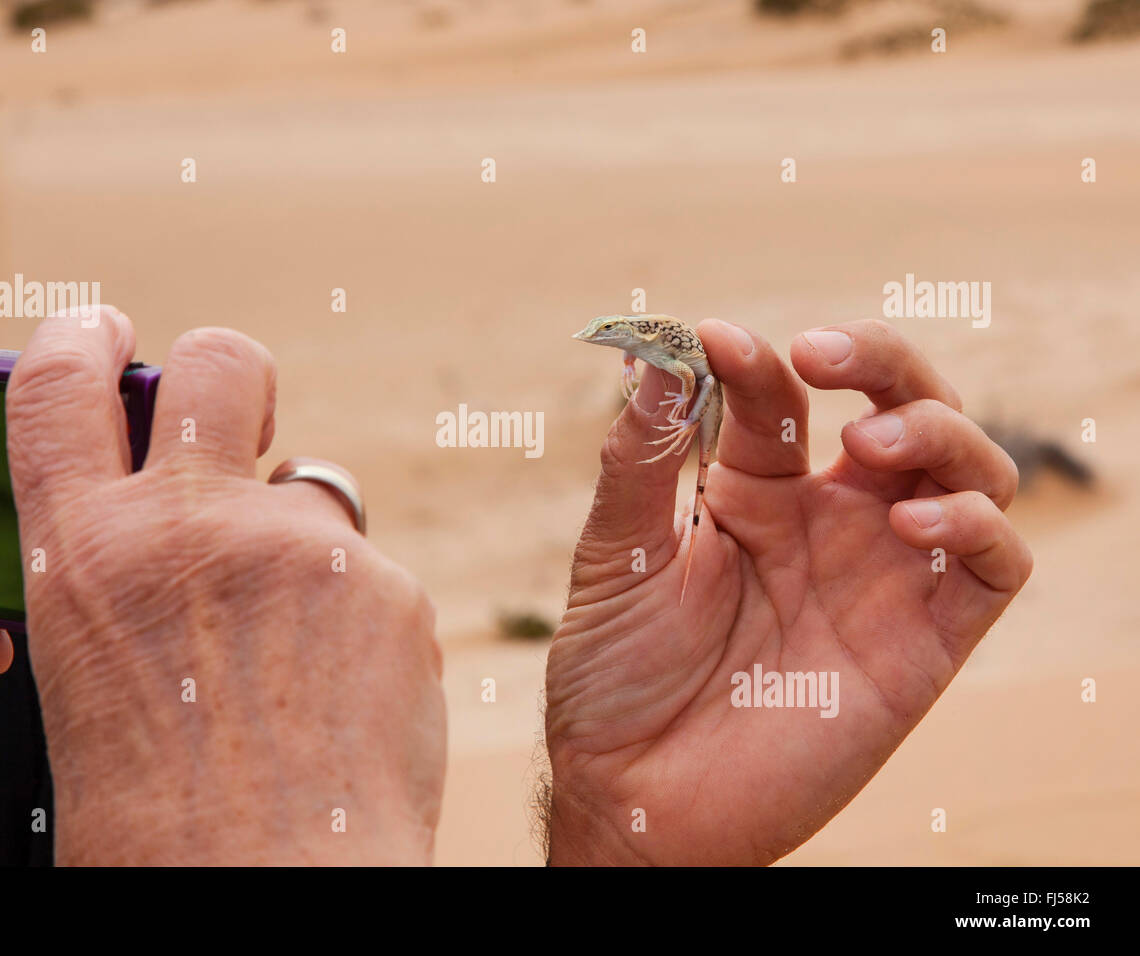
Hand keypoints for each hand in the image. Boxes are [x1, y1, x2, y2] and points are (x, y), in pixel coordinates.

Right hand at [6, 306, 444, 863]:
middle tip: (244, 415)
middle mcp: (191, 526)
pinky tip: (343, 695)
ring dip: (304, 544)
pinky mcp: (389, 587)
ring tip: (297, 652)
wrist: (262, 896)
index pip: (59, 383)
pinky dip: (359, 618)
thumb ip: (123, 577)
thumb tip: (166, 529)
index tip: (106, 333)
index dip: (83, 339)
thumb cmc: (158, 824)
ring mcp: (299, 548)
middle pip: (222, 361)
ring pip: (313, 492)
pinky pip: (369, 576)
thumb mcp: (90, 674)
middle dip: (232, 373)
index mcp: (85, 554)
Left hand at [546, 319, 1031, 864]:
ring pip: (970, 471)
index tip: (712, 339)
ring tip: (868, 444)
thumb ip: (641, 460)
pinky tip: (911, 516)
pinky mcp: (922, 645)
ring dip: (939, 430)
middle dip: (881, 361)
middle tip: (824, 354)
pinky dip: (976, 523)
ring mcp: (880, 578)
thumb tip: (653, 355)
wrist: (632, 793)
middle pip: (903, 408)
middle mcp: (829, 524)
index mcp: (756, 496)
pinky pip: (993, 567)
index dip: (761, 359)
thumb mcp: (617, 556)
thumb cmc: (616, 678)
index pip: (788, 399)